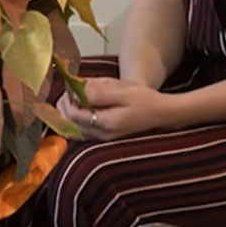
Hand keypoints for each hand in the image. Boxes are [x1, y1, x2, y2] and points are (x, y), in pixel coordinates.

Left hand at [60, 77, 184, 140]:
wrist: (161, 113)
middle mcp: (103, 135)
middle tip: (66, 92)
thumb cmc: (144, 99)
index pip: (73, 115)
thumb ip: (98, 93)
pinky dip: (76, 120)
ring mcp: (104, 138)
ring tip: (70, 99)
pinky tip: (79, 108)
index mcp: (106, 123)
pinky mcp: (106, 137)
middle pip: (70, 125)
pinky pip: (83, 131)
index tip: (68, 87)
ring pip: (75, 130)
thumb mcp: (121, 91)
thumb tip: (76, 91)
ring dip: (68, 115)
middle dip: (64, 108)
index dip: (66, 100)